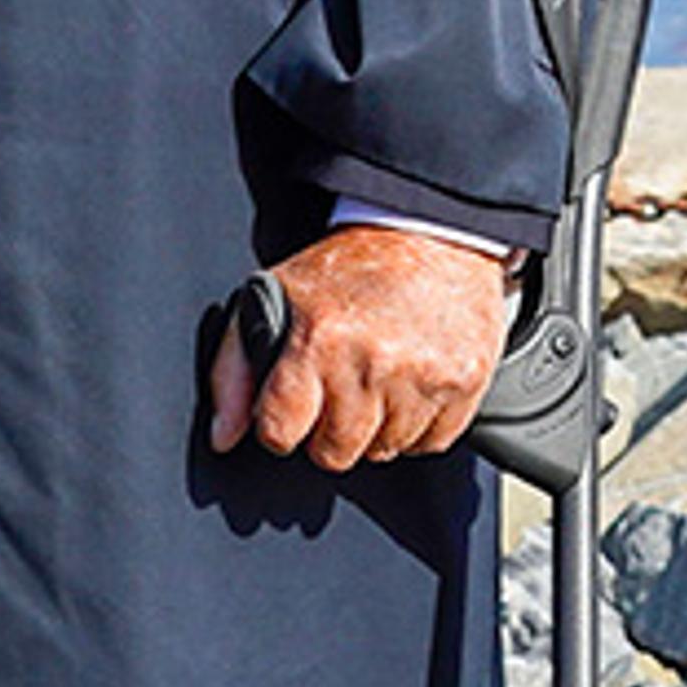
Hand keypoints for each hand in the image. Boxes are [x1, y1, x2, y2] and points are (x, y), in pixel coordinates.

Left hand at [206, 226, 513, 471]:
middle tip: (339, 386)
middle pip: (333, 453)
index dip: (281, 423)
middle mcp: (372, 362)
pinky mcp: (464, 384)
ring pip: (383, 452)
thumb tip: (222, 437)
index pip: (280, 433)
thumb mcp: (274, 298)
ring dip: (376, 427)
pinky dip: (417, 425)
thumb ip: (234, 371)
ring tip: (378, 377)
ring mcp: (423, 376)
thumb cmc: (348, 268)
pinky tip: (410, 383)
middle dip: (329, 429)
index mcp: (318, 339)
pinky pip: (429, 445)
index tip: (294, 401)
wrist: (431, 233)